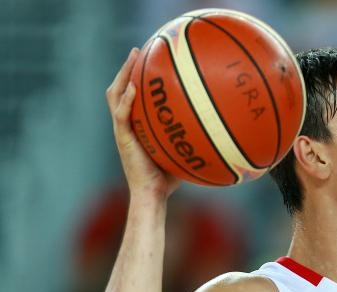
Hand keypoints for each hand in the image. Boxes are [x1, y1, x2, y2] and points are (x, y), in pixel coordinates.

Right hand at [106, 48, 180, 199]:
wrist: (153, 194)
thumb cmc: (170, 178)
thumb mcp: (183, 150)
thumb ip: (193, 136)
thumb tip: (220, 127)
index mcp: (137, 126)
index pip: (132, 95)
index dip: (136, 77)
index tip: (148, 59)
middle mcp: (127, 125)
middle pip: (120, 89)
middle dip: (127, 68)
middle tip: (138, 51)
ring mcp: (123, 131)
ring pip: (116, 96)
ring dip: (122, 75)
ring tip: (133, 58)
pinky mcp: (123, 139)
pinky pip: (122, 115)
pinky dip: (127, 100)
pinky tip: (134, 88)